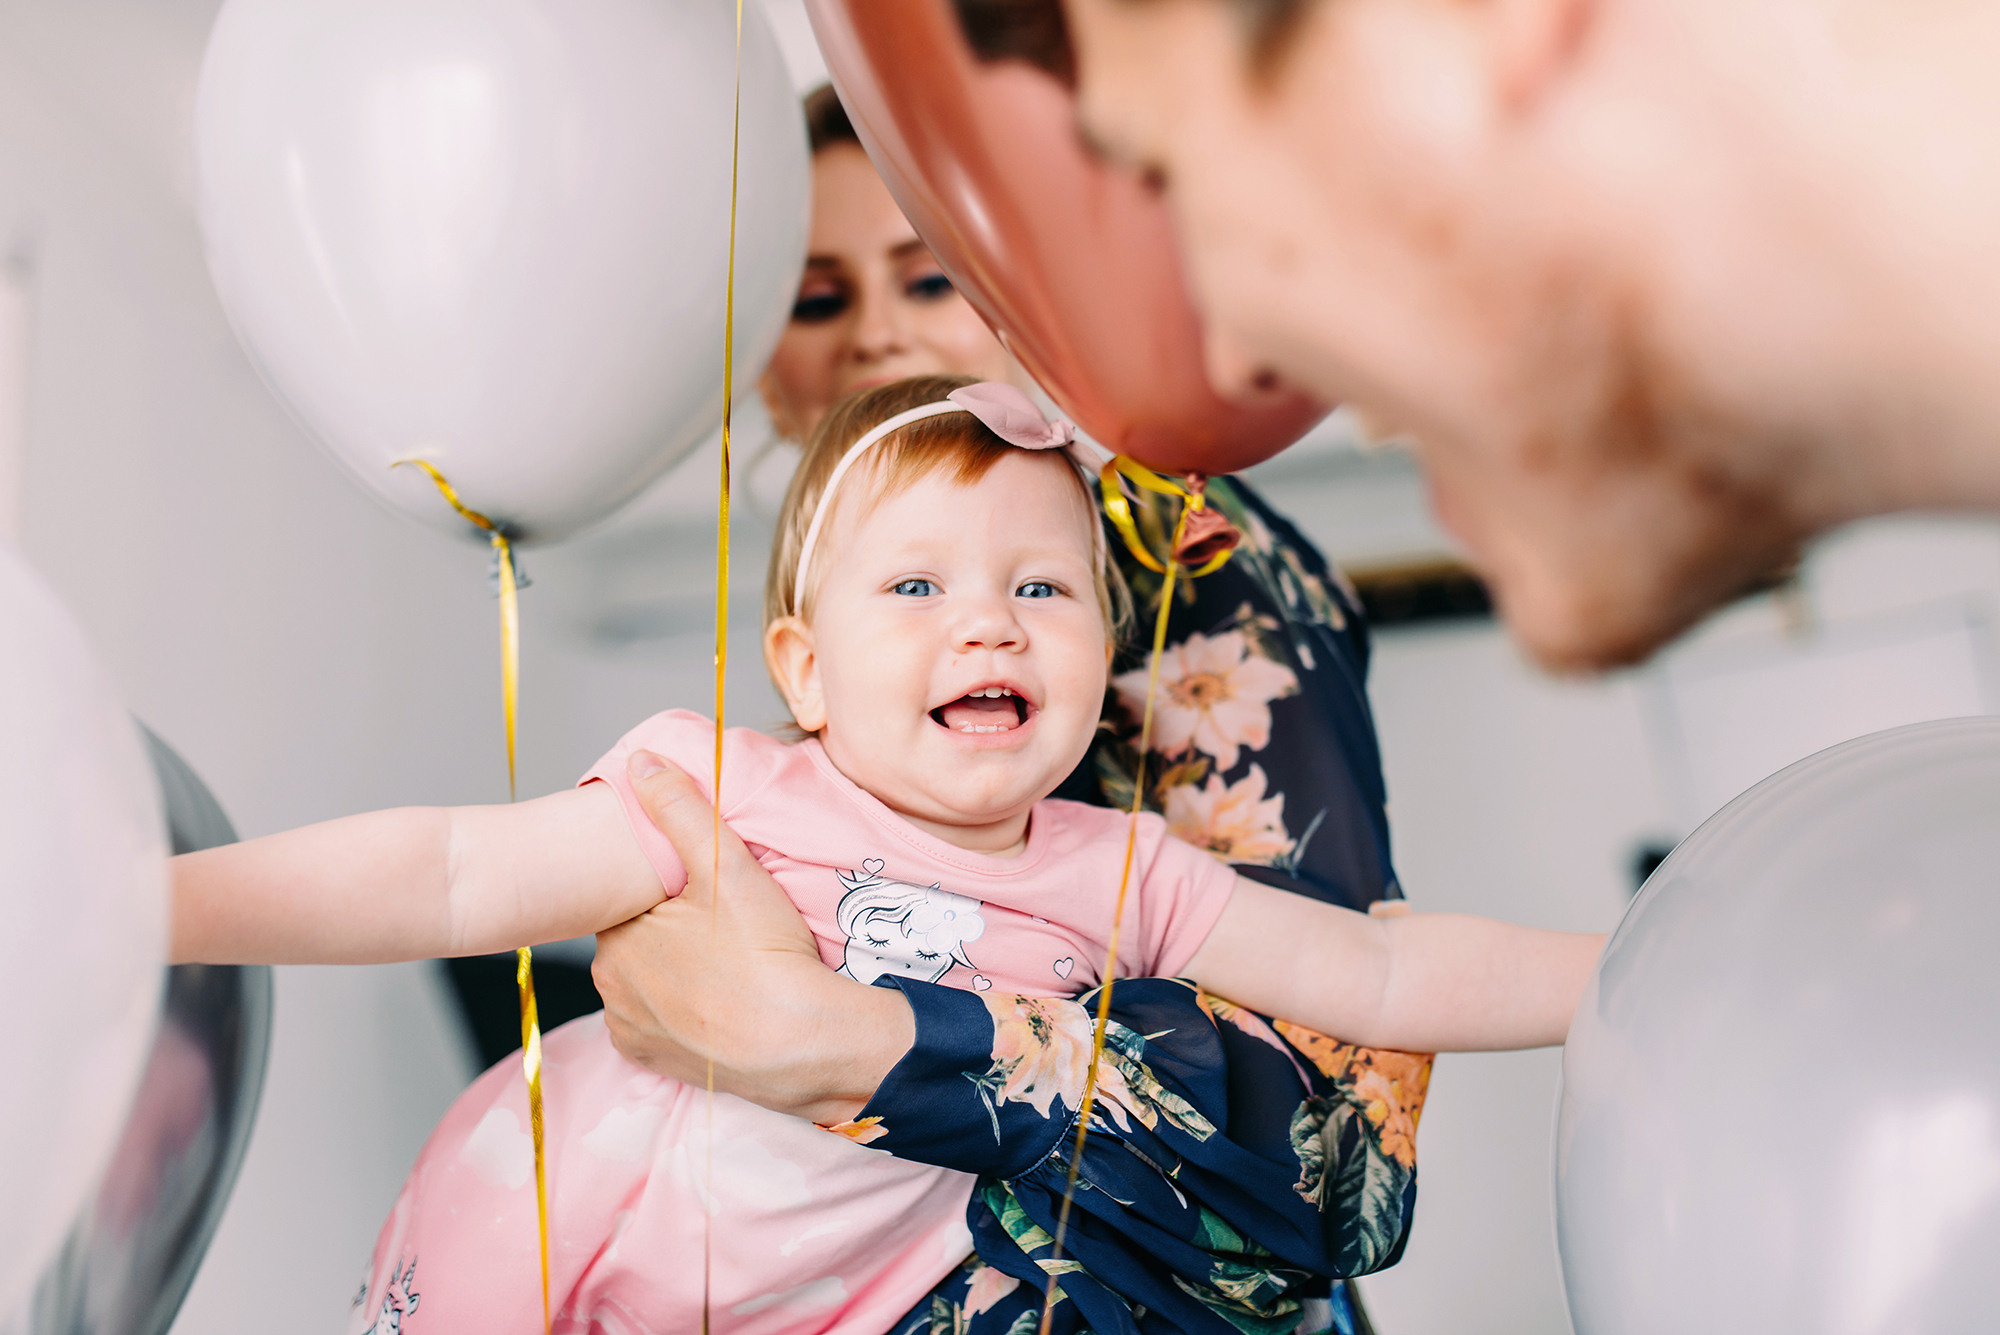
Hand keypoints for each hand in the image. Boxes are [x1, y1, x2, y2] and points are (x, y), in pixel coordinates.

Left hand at [591, 751, 914, 1122]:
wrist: (802, 1043)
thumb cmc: (765, 954)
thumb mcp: (727, 866)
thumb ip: (681, 809)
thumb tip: (640, 763)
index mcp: (616, 936)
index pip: (626, 898)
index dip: (662, 888)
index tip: (698, 890)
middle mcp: (610, 987)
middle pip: (633, 939)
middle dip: (665, 929)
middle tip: (721, 925)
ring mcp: (631, 1029)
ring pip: (643, 982)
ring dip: (670, 971)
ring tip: (723, 962)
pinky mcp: (653, 1062)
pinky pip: (655, 1024)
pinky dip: (678, 1011)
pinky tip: (714, 1000)